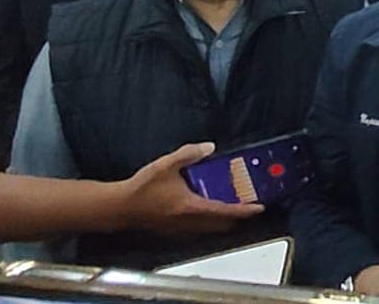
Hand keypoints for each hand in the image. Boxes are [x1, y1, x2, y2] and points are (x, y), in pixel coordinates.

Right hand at [115, 142, 264, 234]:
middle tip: (248, 204)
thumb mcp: (167, 164)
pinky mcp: (174, 230)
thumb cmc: (142, 188)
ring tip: (231, 205)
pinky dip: (209, 221)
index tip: (259, 207)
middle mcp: (190, 222)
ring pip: (211, 228)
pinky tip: (206, 208)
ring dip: (223, 219)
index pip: (226, 211)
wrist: (119, 207)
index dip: (245, 210)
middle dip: (238, 216)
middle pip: (223, 224)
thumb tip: (210, 147)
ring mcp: (182, 229)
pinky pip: (200, 228)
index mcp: (192, 207)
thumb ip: (189, 153)